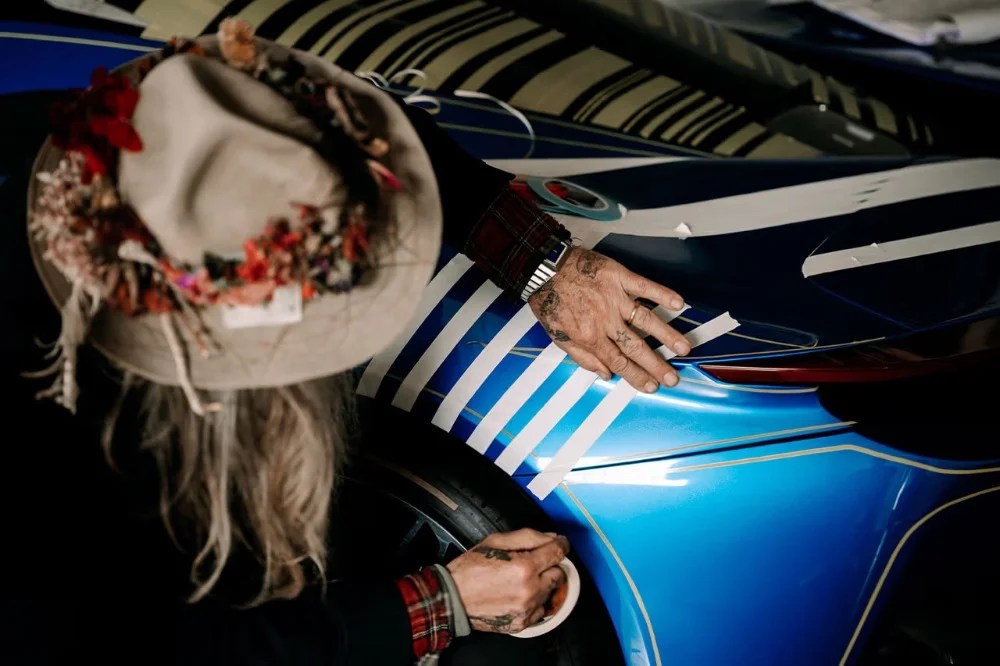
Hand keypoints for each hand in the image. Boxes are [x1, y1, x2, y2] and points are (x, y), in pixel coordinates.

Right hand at [447, 529, 568, 633]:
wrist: (452, 598)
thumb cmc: (470, 568)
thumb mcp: (496, 541)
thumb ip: (528, 536)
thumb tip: (552, 537)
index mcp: (525, 567)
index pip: (558, 552)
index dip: (561, 543)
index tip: (559, 542)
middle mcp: (530, 590)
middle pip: (559, 573)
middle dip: (550, 565)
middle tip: (533, 562)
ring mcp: (527, 609)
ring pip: (551, 591)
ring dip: (542, 583)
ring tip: (521, 579)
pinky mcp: (523, 623)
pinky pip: (541, 609)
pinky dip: (535, 601)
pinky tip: (518, 594)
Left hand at [529, 247, 689, 391]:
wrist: (543, 268)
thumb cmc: (550, 301)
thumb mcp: (558, 336)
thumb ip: (582, 357)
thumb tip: (605, 374)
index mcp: (590, 337)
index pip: (619, 362)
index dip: (636, 377)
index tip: (651, 387)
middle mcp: (605, 320)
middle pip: (636, 347)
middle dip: (656, 365)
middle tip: (673, 379)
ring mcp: (614, 298)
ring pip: (645, 320)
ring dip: (666, 335)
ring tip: (683, 348)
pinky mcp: (619, 277)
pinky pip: (644, 286)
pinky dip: (662, 294)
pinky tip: (678, 303)